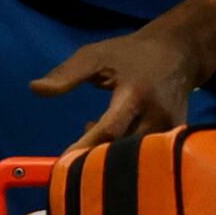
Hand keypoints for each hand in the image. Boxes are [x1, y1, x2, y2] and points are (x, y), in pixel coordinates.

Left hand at [31, 24, 204, 152]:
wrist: (179, 53)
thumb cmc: (131, 54)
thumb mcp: (96, 55)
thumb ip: (66, 74)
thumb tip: (35, 89)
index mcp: (135, 93)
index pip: (109, 130)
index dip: (86, 148)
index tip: (64, 161)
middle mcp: (156, 115)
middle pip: (123, 150)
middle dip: (95, 159)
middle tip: (71, 159)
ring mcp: (170, 128)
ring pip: (136, 157)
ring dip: (109, 156)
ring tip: (91, 136)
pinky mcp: (176, 136)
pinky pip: (148, 155)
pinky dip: (126, 154)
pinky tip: (112, 141)